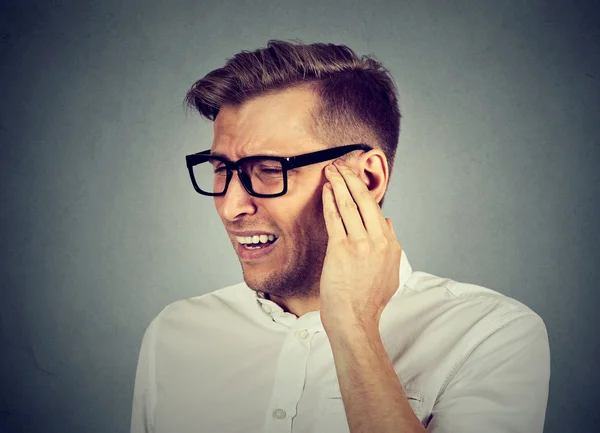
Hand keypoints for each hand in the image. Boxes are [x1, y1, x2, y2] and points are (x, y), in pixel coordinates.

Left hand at [319, 159, 401, 332]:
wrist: (355, 320)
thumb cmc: (369, 301)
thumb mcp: (390, 272)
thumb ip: (392, 245)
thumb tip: (388, 222)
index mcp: (391, 244)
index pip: (376, 209)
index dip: (364, 190)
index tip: (355, 178)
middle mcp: (379, 240)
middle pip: (365, 200)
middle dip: (352, 178)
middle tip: (342, 164)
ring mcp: (360, 244)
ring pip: (349, 205)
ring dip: (339, 184)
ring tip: (331, 170)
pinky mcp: (341, 249)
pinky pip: (335, 218)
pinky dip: (330, 201)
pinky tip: (326, 190)